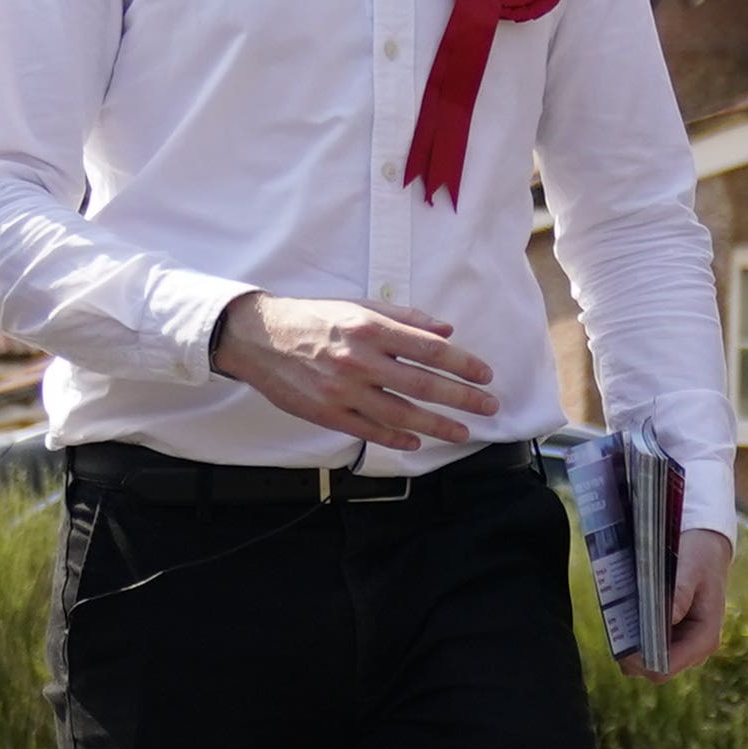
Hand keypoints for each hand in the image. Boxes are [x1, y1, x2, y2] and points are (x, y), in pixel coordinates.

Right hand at [210, 293, 495, 451]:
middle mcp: (359, 359)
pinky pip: (370, 430)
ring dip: (437, 425)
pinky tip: (416, 441)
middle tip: (488, 406)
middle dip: (462, 398)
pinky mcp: (327, 412)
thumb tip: (446, 329)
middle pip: (422, 384)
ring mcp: (343, 390)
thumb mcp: (359, 307)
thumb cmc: (313, 319)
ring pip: (401, 414)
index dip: (462, 363)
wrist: (259, 338)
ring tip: (463, 431)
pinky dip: (396, 437)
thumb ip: (405, 318)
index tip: (485, 374)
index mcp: (370, 328)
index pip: (429, 348)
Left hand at [633, 529, 733, 678]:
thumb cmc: (701, 558)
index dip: (639, 659)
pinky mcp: (671, 639)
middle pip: (653, 669)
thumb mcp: (691, 568)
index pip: (666, 667)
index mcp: (704, 638)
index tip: (621, 638)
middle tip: (615, 625)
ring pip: (645, 662)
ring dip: (629, 645)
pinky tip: (625, 616)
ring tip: (619, 619)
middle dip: (631, 652)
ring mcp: (682, 646)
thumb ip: (679, 593)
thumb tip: (666, 619)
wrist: (707, 550)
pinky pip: (646, 648)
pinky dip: (633, 637)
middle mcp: (694, 650)